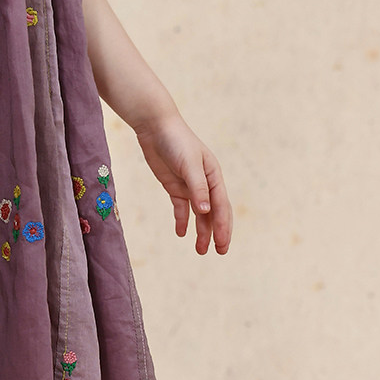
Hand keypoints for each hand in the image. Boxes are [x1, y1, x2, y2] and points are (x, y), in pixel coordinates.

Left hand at [131, 111, 231, 254]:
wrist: (156, 127)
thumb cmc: (176, 141)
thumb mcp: (189, 164)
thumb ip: (197, 188)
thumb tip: (206, 212)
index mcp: (214, 176)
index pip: (221, 206)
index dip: (223, 227)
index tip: (222, 244)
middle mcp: (205, 183)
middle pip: (214, 213)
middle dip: (217, 233)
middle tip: (219, 252)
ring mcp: (189, 186)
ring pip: (198, 214)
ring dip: (200, 231)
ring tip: (200, 250)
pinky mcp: (174, 186)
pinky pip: (181, 207)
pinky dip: (182, 220)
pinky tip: (181, 233)